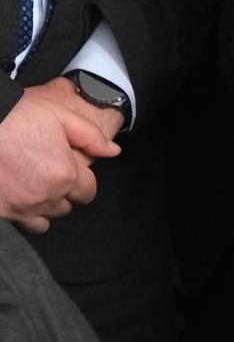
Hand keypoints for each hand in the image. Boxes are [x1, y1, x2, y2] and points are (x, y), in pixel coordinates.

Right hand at [0, 79, 121, 231]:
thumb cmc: (14, 117)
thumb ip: (90, 136)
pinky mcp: (2, 211)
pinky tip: (19, 197)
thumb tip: (113, 151)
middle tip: (47, 173)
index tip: (72, 173)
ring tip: (33, 185)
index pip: (87, 192)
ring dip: (45, 205)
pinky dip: (25, 215)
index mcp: (65, 174)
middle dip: (63, 192)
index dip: (82, 182)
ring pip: (46, 217)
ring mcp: (22, 206)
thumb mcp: (59, 116)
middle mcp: (46, 195)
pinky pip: (24, 225)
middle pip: (66, 206)